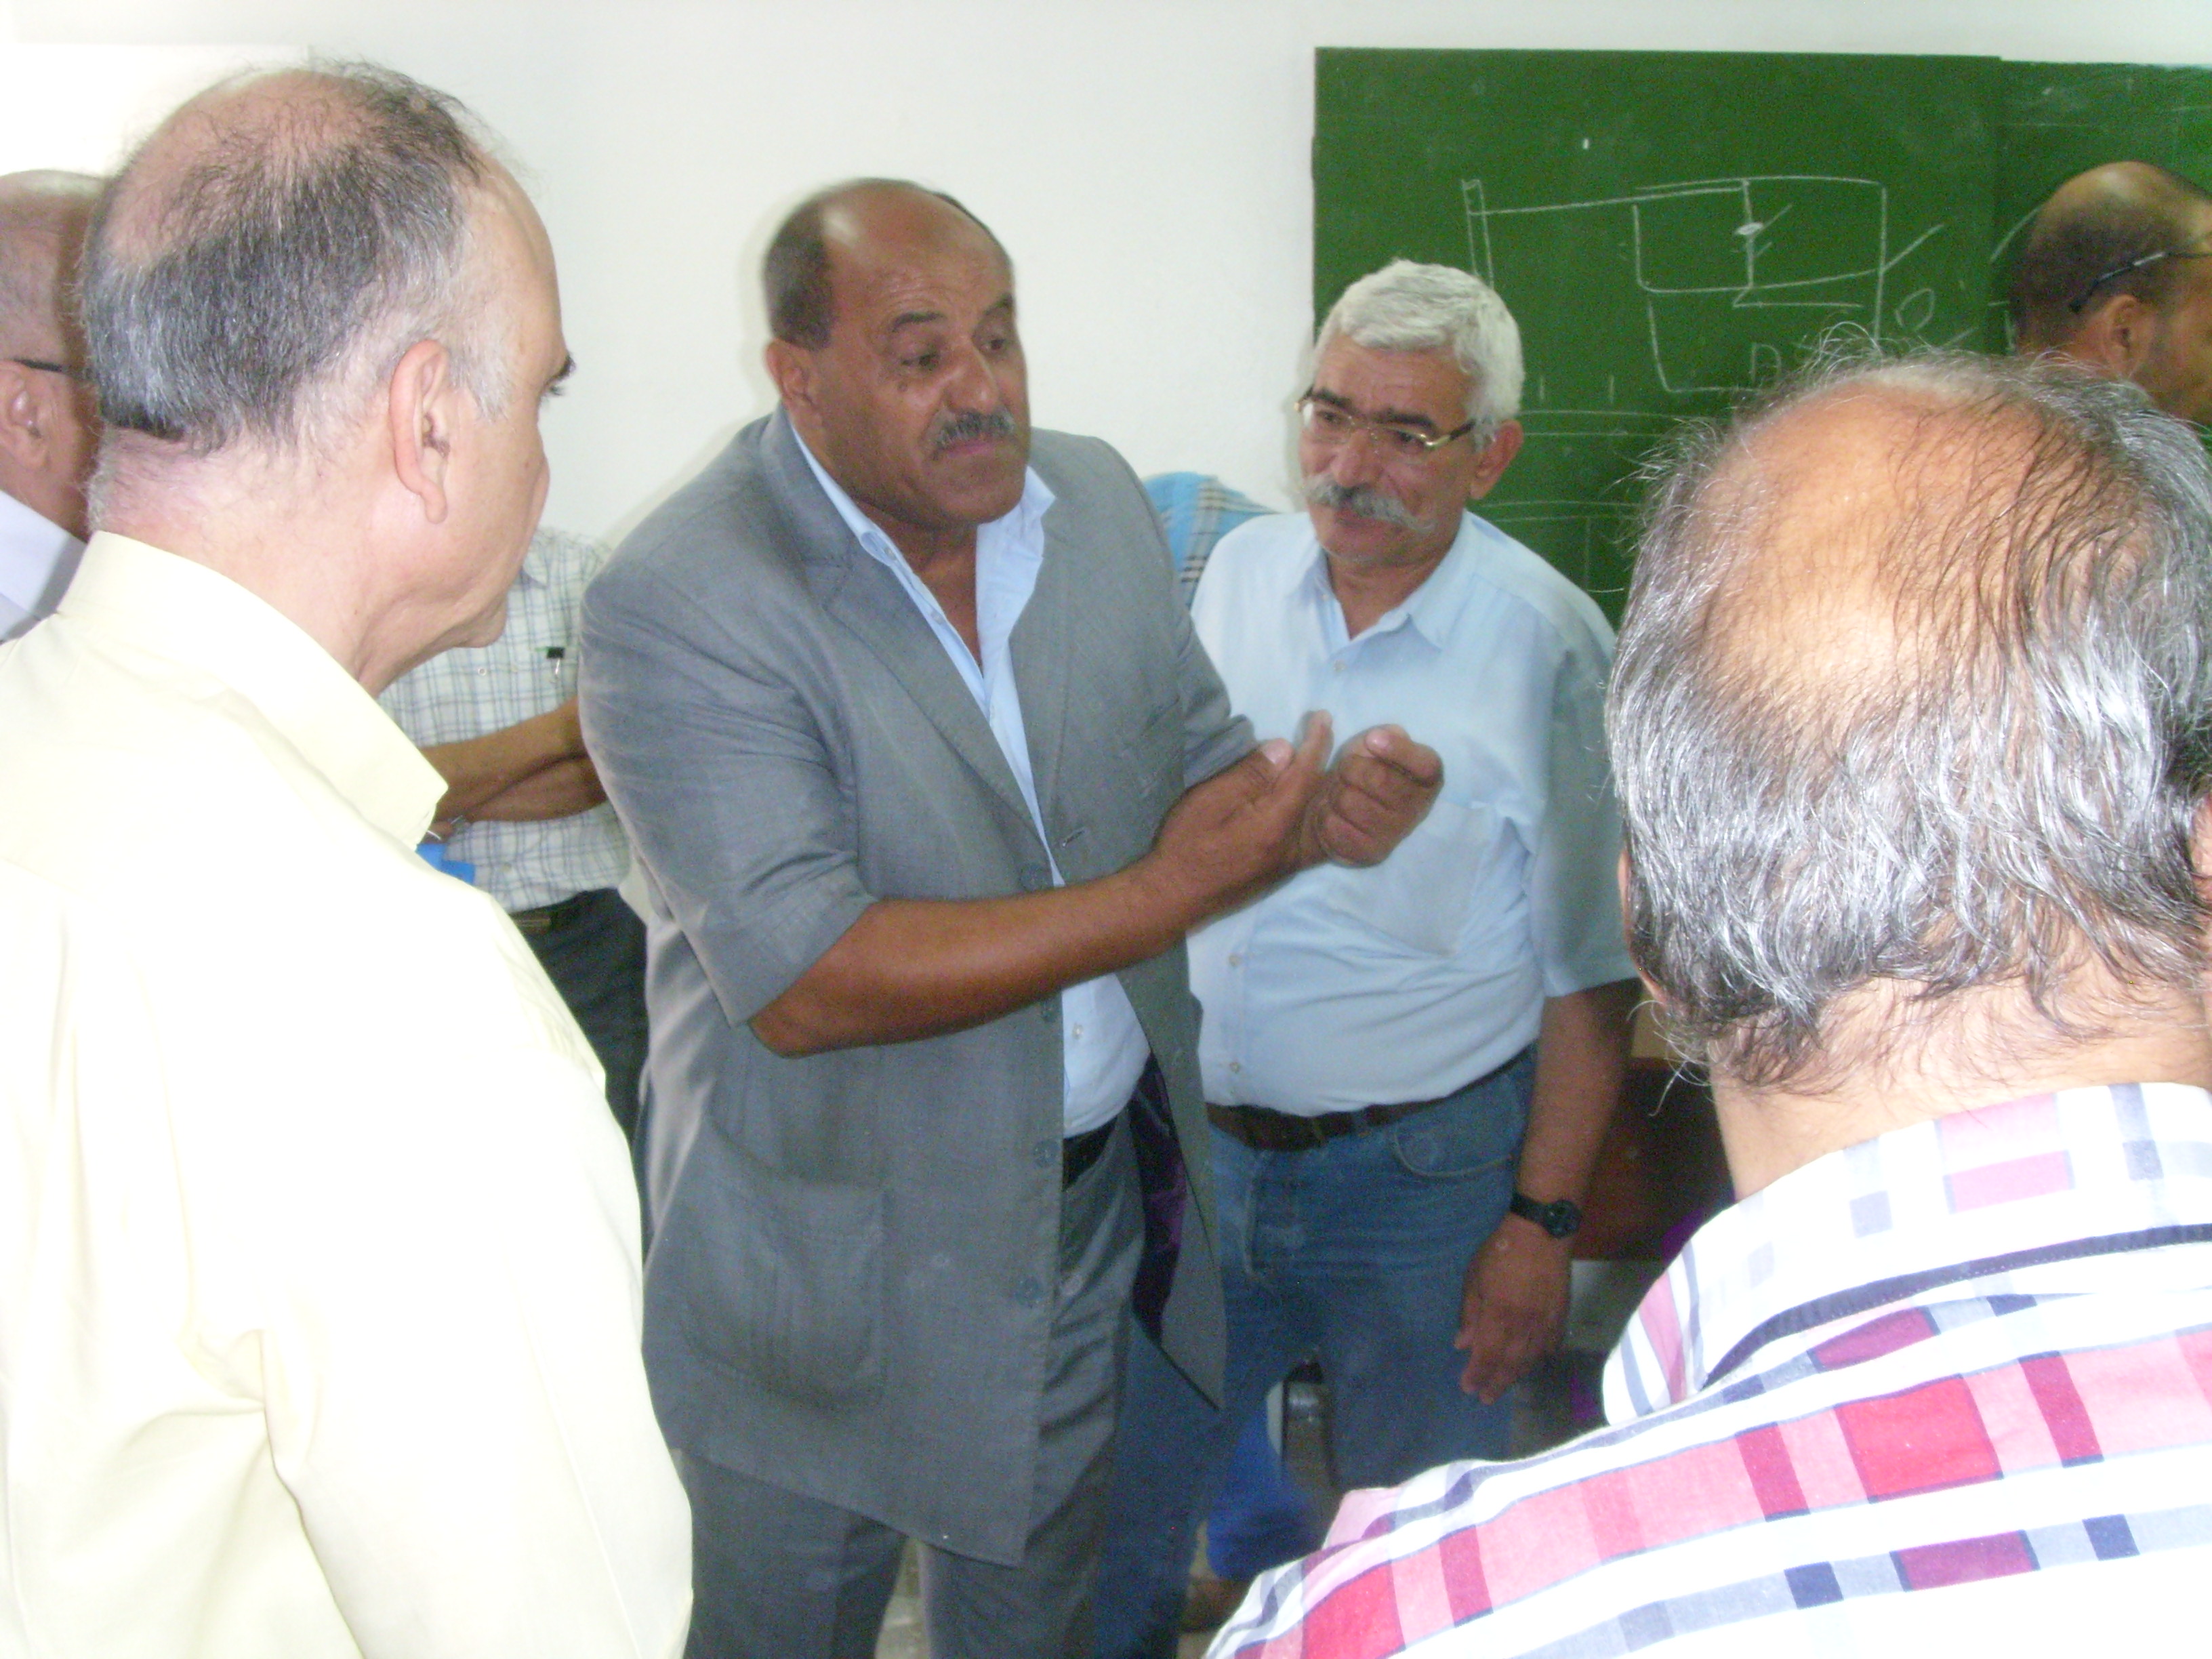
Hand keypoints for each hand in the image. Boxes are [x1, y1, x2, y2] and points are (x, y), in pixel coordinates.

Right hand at [1141, 714, 1332, 925]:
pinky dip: (1320, 811)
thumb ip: (1249, 776)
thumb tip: (1285, 749)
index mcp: (1274, 825)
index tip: (1323, 718)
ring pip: (1322, 818)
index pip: (1305, 775)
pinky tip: (1315, 798)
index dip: (1316, 743)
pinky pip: (1315, 836)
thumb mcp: (1208, 802)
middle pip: (1321, 797)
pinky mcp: (1284, 869)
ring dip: (1327, 786)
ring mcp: (1291, 862)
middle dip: (1326, 761)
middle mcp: (1292, 846)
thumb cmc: (1184, 846)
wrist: (1174, 897)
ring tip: (1326, 759)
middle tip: (1326, 732)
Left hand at [1304, 724, 1441, 866]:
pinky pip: (1335, 827)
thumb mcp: (1376, 744)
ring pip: (1350, 802)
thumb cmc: (1365, 768)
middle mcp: (1418, 809)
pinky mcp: (1371, 853)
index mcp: (1428, 778)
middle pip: (1379, 780)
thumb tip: (1384, 736)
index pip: (1424, 764)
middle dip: (1351, 767)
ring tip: (1338, 791)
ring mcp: (1396, 835)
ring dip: (1335, 791)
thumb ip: (1384, 735)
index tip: (1372, 738)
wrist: (1345, 809)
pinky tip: (1332, 812)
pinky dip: (1325, 814)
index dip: (1397, 749)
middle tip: (1345, 768)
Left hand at [1453, 1213, 1570, 1402]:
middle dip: (1496, 1383)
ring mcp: (1546, 1323)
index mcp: (1499, 1316)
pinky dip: (1542, 1358)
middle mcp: (1524, 1326)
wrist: (1543, 1233)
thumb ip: (1470, 1314)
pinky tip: (1534, 1364)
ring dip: (1517, 1375)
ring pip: (1531, 1359)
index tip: (1468, 1388)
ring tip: (1505, 1385)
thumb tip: (1462, 1345)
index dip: (1477, 1374)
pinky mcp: (1561, 1315)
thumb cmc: (1501, 1251)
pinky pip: (1551, 1345)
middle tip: (1486, 1398)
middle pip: (1510, 1364)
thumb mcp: (1475, 1278)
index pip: (1486, 1355)